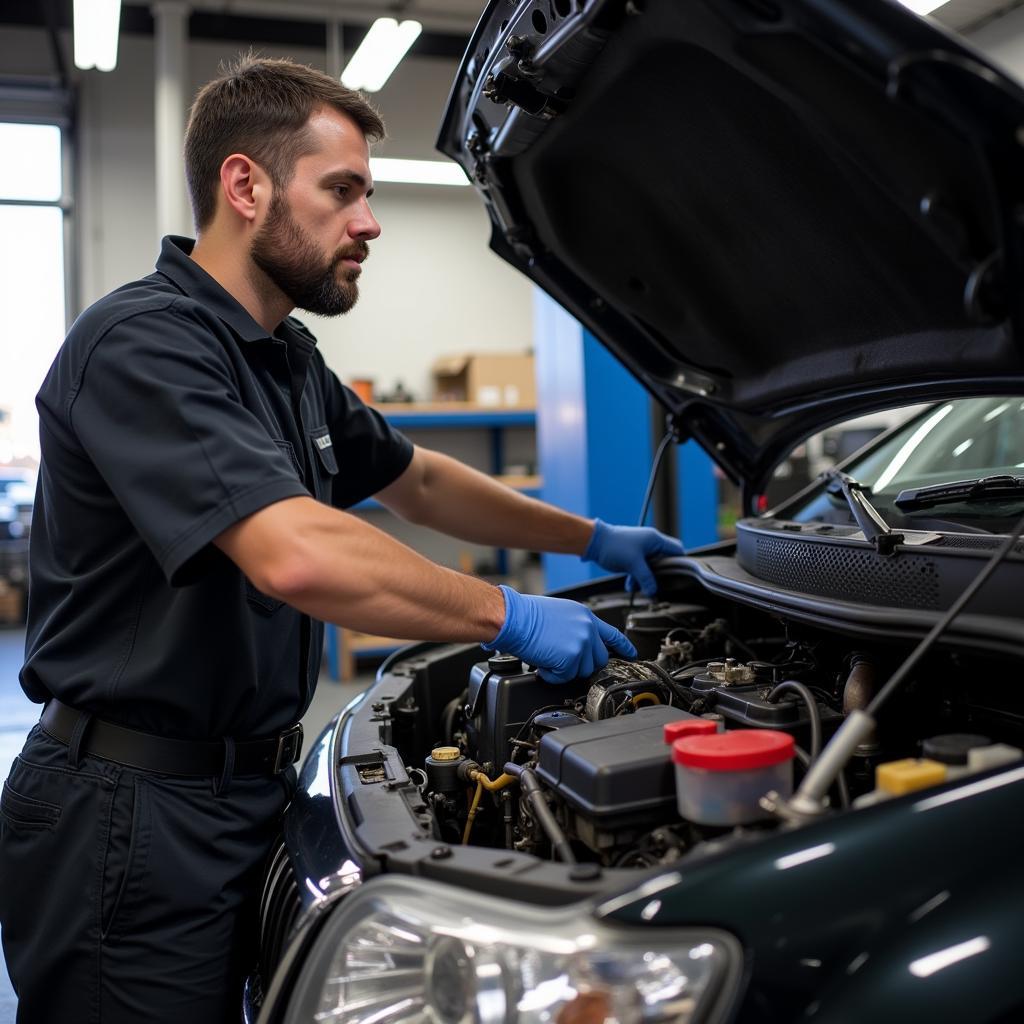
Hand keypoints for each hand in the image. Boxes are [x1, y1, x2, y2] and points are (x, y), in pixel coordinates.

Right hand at [483, 585, 636, 683]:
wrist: (513, 617)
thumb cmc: (526, 615)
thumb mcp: (559, 613)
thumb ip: (575, 628)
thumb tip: (576, 645)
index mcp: (585, 616)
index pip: (612, 633)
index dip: (624, 646)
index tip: (631, 654)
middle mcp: (587, 628)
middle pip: (598, 659)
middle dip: (581, 664)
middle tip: (562, 660)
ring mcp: (581, 643)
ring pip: (581, 671)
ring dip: (564, 670)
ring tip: (548, 657)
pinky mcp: (570, 658)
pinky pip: (564, 677)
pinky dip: (551, 675)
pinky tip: (542, 662)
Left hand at [582, 518, 684, 595]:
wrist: (594, 542)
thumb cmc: (614, 546)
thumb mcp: (633, 564)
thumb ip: (646, 578)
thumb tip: (653, 592)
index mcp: (655, 540)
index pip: (676, 550)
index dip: (680, 563)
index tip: (679, 576)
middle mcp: (650, 544)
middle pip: (664, 561)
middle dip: (661, 574)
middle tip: (659, 585)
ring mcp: (640, 550)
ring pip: (651, 567)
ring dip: (646, 578)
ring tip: (641, 588)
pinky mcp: (631, 556)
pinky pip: (639, 569)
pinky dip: (636, 577)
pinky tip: (630, 586)